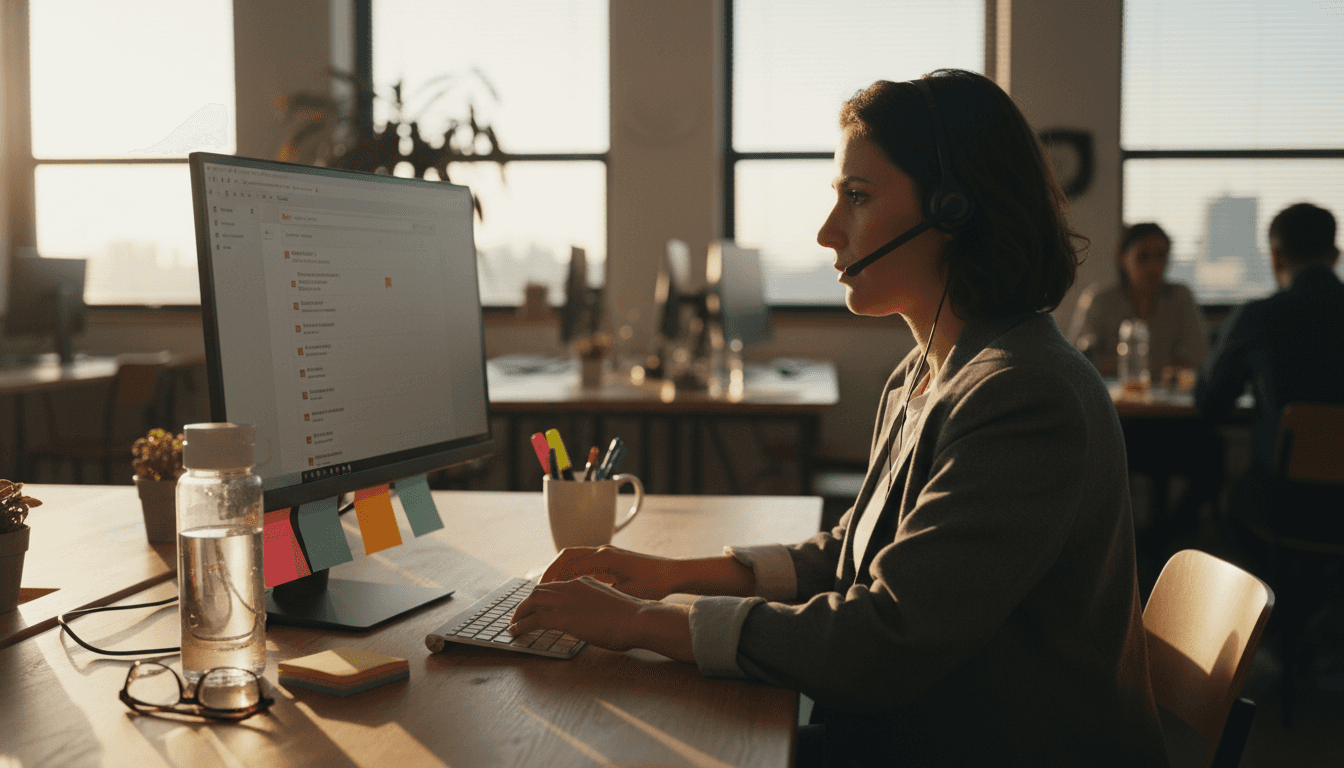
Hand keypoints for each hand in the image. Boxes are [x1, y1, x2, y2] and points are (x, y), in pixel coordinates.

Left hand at [508, 576, 691, 660]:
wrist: (639, 618)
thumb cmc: (633, 617)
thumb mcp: (610, 604)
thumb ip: (595, 606)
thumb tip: (590, 618)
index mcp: (584, 581)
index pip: (555, 585)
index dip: (542, 596)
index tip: (535, 606)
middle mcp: (572, 586)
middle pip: (539, 590)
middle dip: (526, 603)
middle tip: (519, 615)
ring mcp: (567, 601)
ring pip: (532, 601)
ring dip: (519, 613)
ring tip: (513, 624)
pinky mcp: (564, 617)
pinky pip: (534, 620)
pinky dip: (521, 625)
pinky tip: (515, 632)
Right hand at [539, 545, 678, 599]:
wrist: (673, 573)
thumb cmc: (654, 583)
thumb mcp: (626, 592)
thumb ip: (603, 593)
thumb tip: (580, 599)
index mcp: (604, 557)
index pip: (568, 563)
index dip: (552, 577)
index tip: (540, 592)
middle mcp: (603, 550)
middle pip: (567, 555)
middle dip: (550, 572)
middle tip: (539, 590)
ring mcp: (607, 552)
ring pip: (575, 557)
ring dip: (561, 570)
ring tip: (550, 589)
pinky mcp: (612, 558)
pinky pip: (585, 561)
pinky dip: (573, 571)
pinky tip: (570, 588)